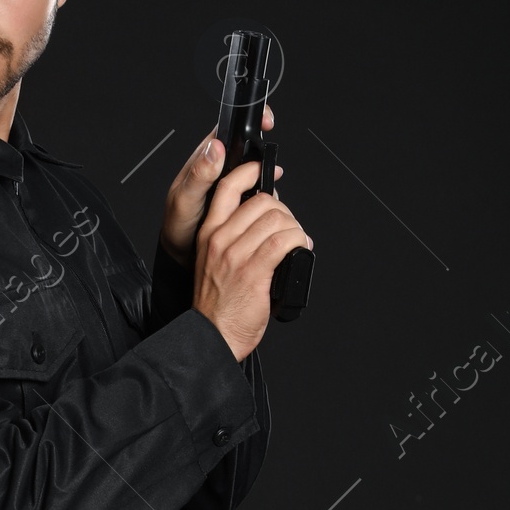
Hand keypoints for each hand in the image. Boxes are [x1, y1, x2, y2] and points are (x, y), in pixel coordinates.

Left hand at [158, 111, 275, 268]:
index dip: (249, 121)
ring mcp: (230, 184)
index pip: (229, 129)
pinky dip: (266, 196)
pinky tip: (268, 204)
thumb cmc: (178, 225)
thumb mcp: (185, 199)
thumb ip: (199, 174)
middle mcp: (219, 167)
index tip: (265, 124)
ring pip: (256, 172)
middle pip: (248, 149)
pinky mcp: (238, 200)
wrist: (182, 254)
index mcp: (205, 159)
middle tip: (272, 168)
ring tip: (269, 190)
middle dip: (264, 155)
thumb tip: (215, 147)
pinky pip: (257, 191)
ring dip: (267, 178)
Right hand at [191, 164, 311, 363]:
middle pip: (262, 202)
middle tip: (289, 229)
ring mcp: (236, 255)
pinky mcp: (254, 272)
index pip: (228, 187)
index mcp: (208, 234)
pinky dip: (299, 242)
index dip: (251, 172)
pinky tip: (300, 251)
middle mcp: (220, 240)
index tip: (267, 172)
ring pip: (277, 220)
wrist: (211, 337)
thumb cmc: (217, 306)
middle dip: (285, 212)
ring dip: (295, 229)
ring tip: (297, 243)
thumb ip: (232, 237)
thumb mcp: (213, 262)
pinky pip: (284, 242)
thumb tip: (264, 215)